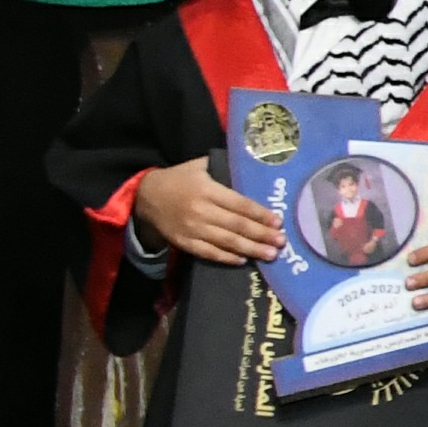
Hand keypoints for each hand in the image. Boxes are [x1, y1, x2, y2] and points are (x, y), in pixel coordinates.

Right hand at [133, 158, 286, 265]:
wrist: (145, 196)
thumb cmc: (179, 178)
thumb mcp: (200, 166)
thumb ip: (224, 168)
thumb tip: (252, 169)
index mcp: (207, 190)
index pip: (240, 204)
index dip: (260, 214)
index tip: (278, 222)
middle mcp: (201, 210)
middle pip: (236, 225)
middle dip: (261, 235)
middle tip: (282, 242)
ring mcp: (192, 228)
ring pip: (225, 241)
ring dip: (250, 249)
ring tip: (270, 255)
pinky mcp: (183, 242)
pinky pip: (207, 252)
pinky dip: (225, 258)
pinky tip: (243, 260)